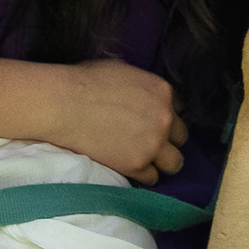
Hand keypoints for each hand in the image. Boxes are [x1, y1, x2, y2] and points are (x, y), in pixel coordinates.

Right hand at [54, 59, 187, 182]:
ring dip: (162, 161)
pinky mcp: (137, 165)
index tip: (154, 121)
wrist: (66, 105)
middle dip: (168, 139)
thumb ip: (144, 87)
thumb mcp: (124, 71)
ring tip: (146, 159)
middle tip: (150, 140)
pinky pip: (152, 177)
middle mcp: (164, 119)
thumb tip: (144, 96)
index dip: (165, 116)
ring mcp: (153, 144)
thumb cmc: (88, 81)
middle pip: (181, 137)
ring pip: (175, 163)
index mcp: (163, 92)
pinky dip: (143, 173)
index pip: (178, 109)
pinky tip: (130, 166)